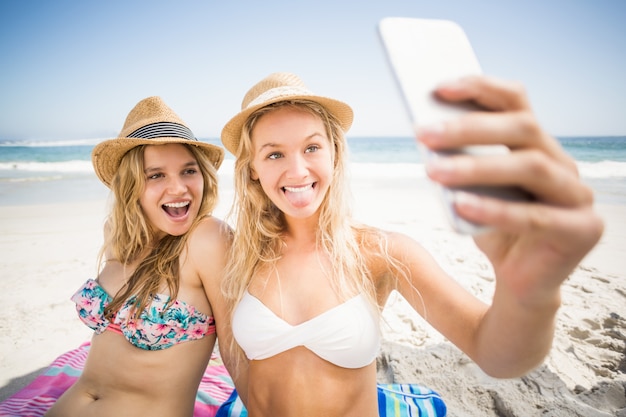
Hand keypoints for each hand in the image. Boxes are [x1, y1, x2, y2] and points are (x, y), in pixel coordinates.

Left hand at [417, 75, 603, 306]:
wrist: (519, 283)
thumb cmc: (492, 229)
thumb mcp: (470, 191)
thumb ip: (458, 163)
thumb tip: (426, 135)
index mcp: (538, 146)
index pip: (516, 101)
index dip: (480, 88)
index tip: (438, 88)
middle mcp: (563, 164)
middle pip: (524, 128)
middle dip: (470, 128)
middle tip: (424, 133)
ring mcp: (578, 196)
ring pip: (531, 166)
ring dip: (478, 167)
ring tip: (433, 170)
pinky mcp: (582, 231)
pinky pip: (535, 216)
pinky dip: (495, 209)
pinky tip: (460, 205)